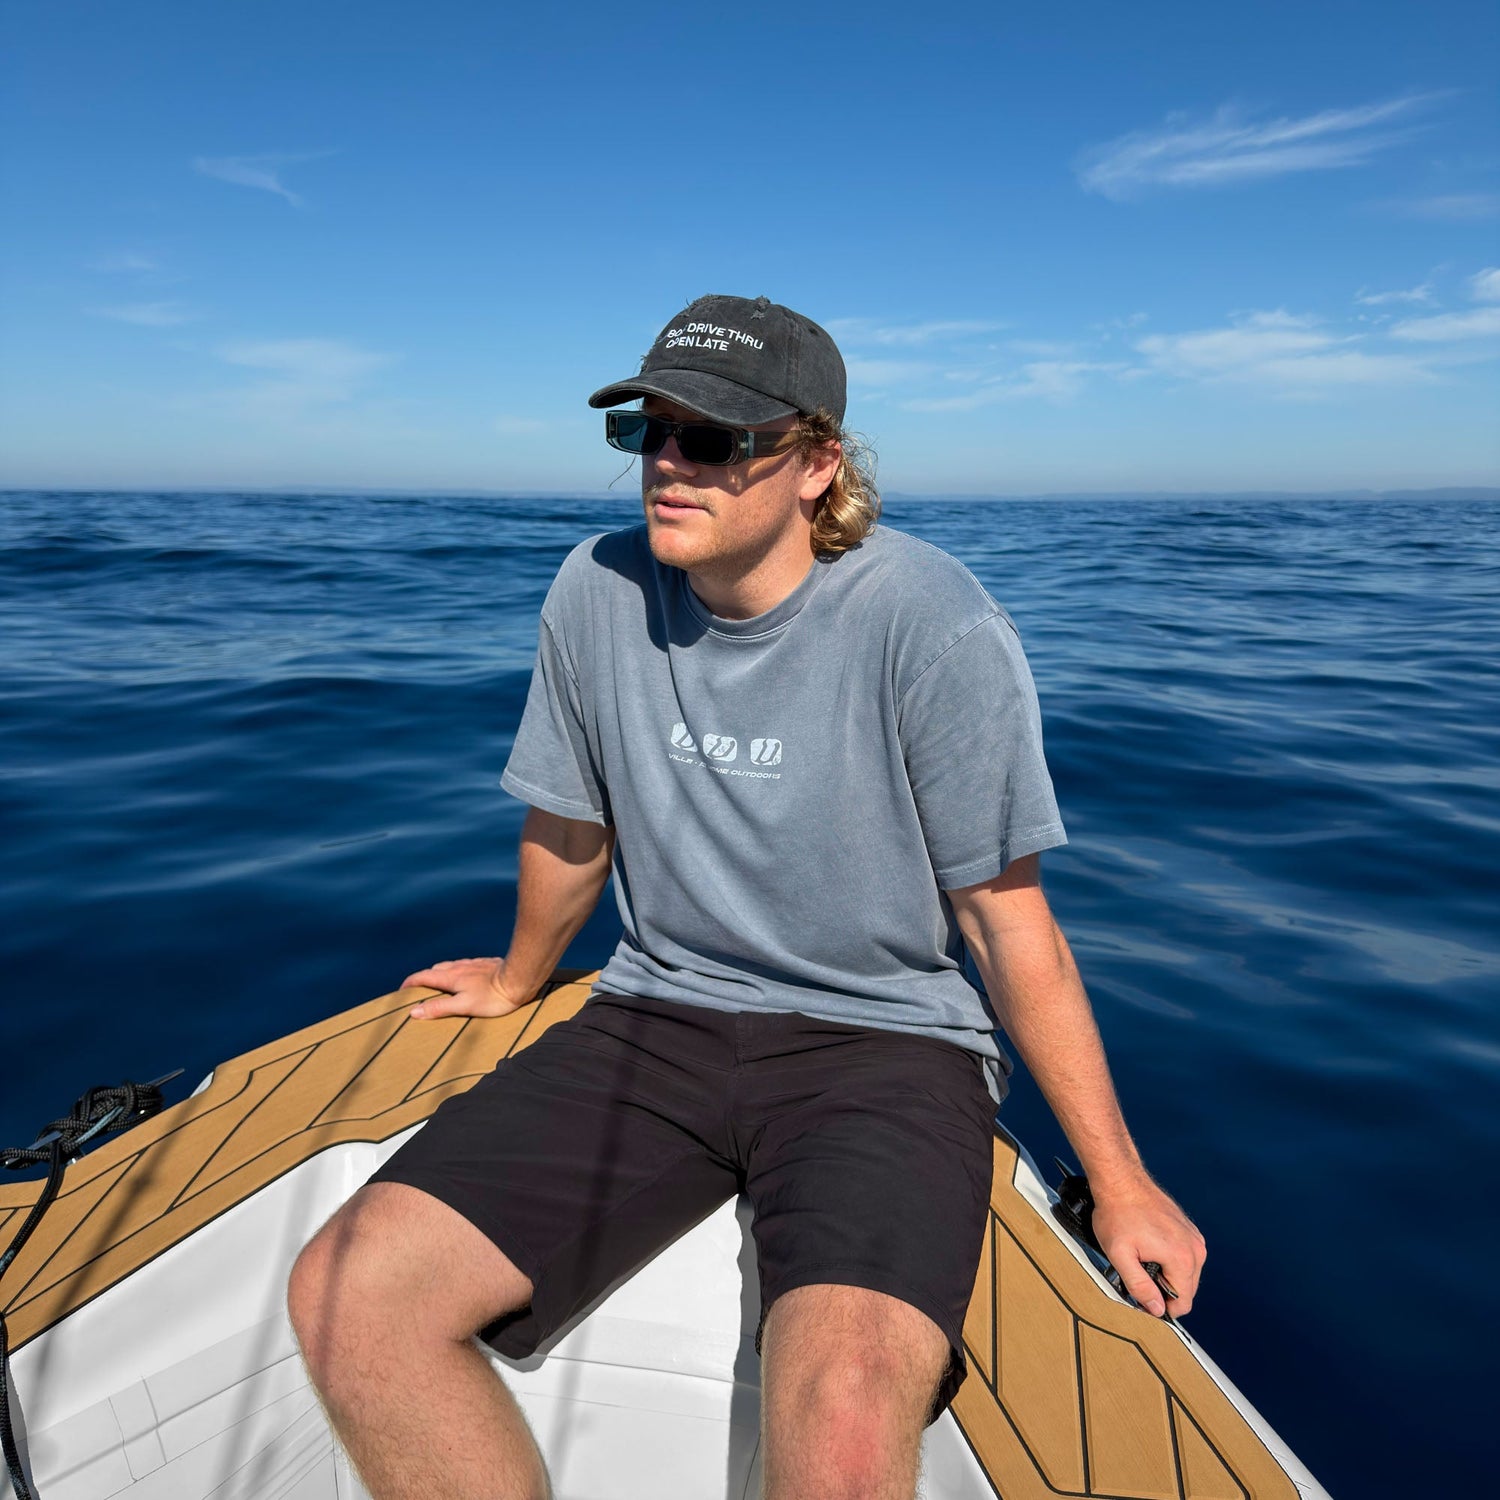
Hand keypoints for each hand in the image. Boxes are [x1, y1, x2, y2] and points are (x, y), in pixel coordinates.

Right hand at [401, 957, 526, 1019]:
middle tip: (420, 991)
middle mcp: (459, 967)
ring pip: (451, 967)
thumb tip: (413, 1011)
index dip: (409, 983)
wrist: (519, 979)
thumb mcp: (463, 1006)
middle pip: (435, 970)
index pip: (423, 976)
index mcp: (450, 976)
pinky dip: (458, 972)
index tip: (401, 991)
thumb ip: (439, 1008)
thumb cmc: (492, 997)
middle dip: (424, 979)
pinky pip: (466, 966)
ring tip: (441, 986)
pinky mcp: (486, 964)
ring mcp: (473, 964)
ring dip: (441, 974)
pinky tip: (467, 979)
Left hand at [1089, 1176, 1205, 1317]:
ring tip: (1142, 1259)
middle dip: (1163, 1290)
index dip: (1161, 1308)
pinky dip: (1170, 1260)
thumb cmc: (1117, 1213)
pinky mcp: (1189, 1230)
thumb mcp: (1119, 1255)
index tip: (1143, 1299)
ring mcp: (1194, 1237)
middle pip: (1186, 1290)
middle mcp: (1195, 1248)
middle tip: (1137, 1275)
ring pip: (1186, 1274)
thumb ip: (1139, 1286)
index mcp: (1182, 1258)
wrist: (1121, 1181)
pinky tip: (1149, 1248)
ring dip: (1166, 1275)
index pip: (1183, 1303)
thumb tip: (1156, 1309)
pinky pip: (1186, 1257)